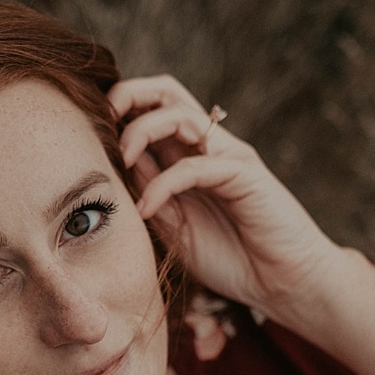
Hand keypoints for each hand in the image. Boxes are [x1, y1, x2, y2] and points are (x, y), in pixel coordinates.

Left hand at [110, 75, 345, 324]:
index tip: (89, 133)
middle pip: (167, 91)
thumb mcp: (174, 227)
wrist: (285, 283)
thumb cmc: (231, 258)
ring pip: (181, 115)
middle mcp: (209, 146)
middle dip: (128, 94)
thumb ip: (148, 195)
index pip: (152, 107)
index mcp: (189, 153)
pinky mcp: (245, 175)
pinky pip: (196, 166)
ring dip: (142, 131)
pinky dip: (163, 183)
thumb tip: (113, 167)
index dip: (119, 109)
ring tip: (122, 160)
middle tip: (102, 120)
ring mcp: (229, 156)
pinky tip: (146, 209)